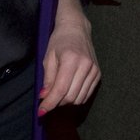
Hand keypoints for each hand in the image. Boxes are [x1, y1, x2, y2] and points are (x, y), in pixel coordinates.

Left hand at [39, 0, 99, 114]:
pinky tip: (68, 90)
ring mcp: (94, 70)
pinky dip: (76, 97)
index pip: (61, 89)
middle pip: (71, 97)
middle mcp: (86, 66)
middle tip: (47, 99)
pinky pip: (86, 95)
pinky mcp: (98, 74)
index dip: (50, 103)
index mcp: (71, 59)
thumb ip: (48, 78)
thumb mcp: (48, 57)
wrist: (77, 28)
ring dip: (66, 101)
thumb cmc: (59, 40)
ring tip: (58, 92)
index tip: (41, 111)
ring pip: (79, 98)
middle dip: (57, 102)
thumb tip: (44, 97)